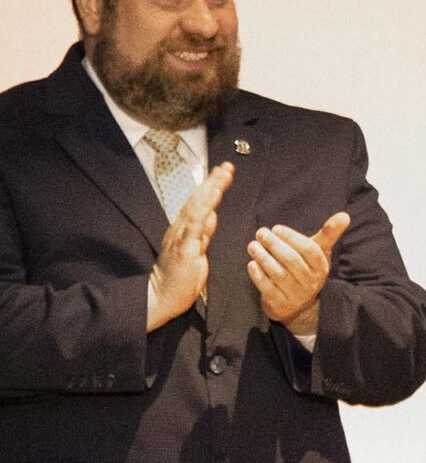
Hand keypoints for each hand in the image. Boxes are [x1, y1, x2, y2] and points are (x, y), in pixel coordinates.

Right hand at [145, 162, 231, 330]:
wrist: (162, 296)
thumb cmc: (180, 276)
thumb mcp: (197, 250)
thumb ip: (203, 232)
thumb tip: (212, 214)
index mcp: (184, 229)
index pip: (199, 202)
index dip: (211, 186)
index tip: (223, 172)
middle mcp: (180, 229)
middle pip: (197, 200)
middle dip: (212, 182)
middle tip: (226, 167)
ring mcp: (181, 238)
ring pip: (195, 209)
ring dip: (209, 192)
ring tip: (221, 177)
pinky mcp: (184, 250)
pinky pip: (194, 228)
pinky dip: (203, 213)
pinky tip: (212, 203)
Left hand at [248, 211, 351, 339]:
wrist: (299, 306)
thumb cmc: (306, 269)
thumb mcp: (318, 252)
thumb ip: (329, 233)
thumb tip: (345, 215)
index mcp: (321, 267)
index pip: (310, 250)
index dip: (292, 238)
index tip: (276, 228)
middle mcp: (311, 282)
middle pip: (292, 261)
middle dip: (274, 245)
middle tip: (261, 233)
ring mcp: (295, 295)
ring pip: (278, 274)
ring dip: (263, 258)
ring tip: (253, 245)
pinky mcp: (279, 304)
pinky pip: (268, 288)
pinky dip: (258, 275)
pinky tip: (252, 264)